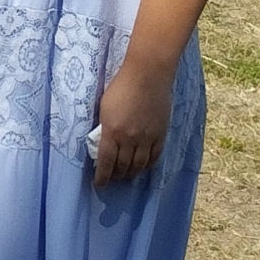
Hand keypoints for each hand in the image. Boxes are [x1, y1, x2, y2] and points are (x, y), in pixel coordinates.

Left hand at [94, 53, 175, 185]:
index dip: (102, 176)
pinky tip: (142, 168)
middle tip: (111, 180)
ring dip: (131, 174)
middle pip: (123, 166)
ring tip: (125, 176)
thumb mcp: (104, 107)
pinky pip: (154, 157)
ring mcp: (147, 138)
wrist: (147, 75)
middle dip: (116, 176)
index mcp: (112, 131)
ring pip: (139, 165)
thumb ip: (104, 126)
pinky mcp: (160, 134)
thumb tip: (103, 141)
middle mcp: (130, 139)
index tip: (98, 184)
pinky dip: (147, 166)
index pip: (106, 162)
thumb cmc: (120, 86)